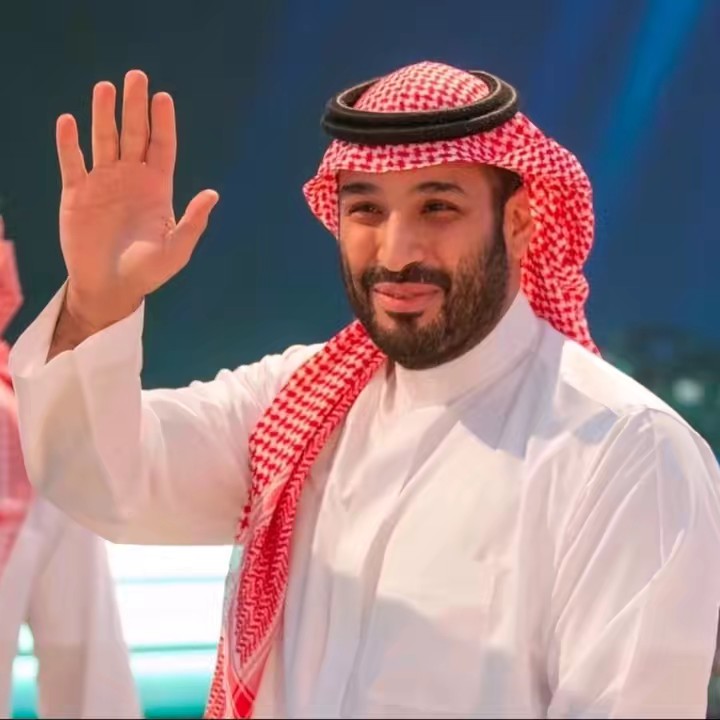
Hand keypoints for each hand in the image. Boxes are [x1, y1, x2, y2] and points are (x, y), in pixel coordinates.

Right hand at [56, 69, 218, 327]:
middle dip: (134, 107)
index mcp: (157, 188)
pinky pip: (72, 162)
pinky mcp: (76, 193)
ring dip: (103, 115)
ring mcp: (103, 183)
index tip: (163, 97)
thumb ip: (192, 222)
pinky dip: (69, 143)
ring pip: (104, 140)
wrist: (110, 287)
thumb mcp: (176, 250)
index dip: (162, 122)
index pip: (161, 147)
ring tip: (105, 88)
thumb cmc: (148, 271)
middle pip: (133, 135)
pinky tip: (69, 121)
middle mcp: (131, 179)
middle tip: (136, 77)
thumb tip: (213, 194)